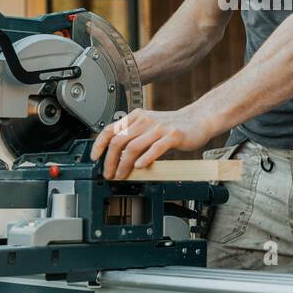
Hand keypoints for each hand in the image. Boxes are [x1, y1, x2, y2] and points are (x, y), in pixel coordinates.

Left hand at [89, 107, 214, 179]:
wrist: (198, 120)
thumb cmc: (172, 127)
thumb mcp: (148, 127)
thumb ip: (134, 138)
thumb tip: (115, 157)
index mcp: (136, 117)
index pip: (110, 129)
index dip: (99, 145)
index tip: (94, 158)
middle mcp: (145, 120)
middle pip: (119, 141)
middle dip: (109, 160)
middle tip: (108, 173)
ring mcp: (159, 127)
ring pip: (133, 146)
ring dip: (124, 164)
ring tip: (121, 175)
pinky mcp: (172, 135)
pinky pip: (155, 148)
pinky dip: (145, 159)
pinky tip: (140, 167)